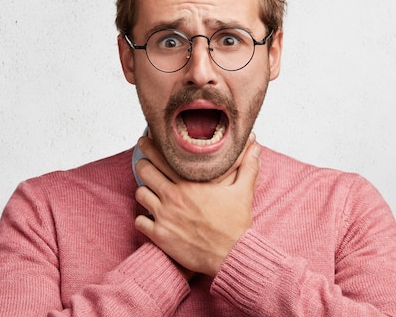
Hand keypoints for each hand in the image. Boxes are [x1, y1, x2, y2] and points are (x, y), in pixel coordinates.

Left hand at [134, 134, 261, 277]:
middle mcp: (173, 196)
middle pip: (144, 171)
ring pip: (140, 194)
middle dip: (143, 165)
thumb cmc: (236, 225)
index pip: (162, 157)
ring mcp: (164, 216)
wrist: (231, 255)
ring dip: (144, 191)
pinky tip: (150, 217)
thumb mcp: (244, 192)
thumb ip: (248, 166)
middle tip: (144, 163)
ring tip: (149, 190)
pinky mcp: (160, 235)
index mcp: (190, 182)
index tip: (146, 141)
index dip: (150, 146)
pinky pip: (139, 221)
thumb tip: (256, 147)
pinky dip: (143, 218)